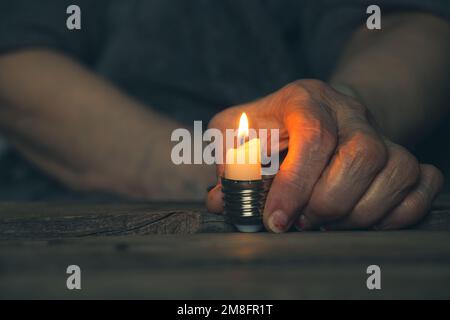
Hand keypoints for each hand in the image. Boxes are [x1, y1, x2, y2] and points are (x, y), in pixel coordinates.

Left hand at [206, 80, 442, 231]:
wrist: (325, 110)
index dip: (295, 184)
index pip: (313, 136)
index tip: (276, 221)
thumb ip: (227, 160)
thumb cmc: (275, 124)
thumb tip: (221, 201)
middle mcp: (350, 113)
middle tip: (301, 223)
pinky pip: (423, 183)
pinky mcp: (405, 154)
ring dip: (360, 212)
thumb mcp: (239, 130)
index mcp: (305, 100)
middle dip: (328, 202)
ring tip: (326, 223)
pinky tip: (364, 220)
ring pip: (396, 171)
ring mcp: (382, 133)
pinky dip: (398, 212)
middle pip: (361, 156)